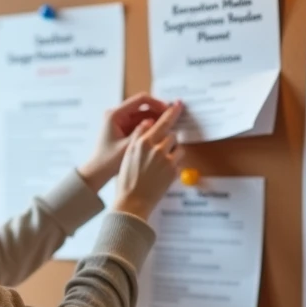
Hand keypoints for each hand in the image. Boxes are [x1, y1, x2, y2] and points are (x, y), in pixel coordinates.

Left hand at [77, 93, 169, 190]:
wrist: (97, 172)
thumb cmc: (108, 161)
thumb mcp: (127, 147)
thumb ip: (141, 133)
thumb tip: (157, 122)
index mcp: (115, 115)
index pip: (140, 100)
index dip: (157, 103)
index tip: (169, 110)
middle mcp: (117, 114)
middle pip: (143, 107)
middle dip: (159, 111)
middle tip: (175, 116)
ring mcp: (121, 122)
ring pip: (144, 116)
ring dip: (157, 119)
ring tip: (172, 124)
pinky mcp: (124, 129)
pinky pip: (141, 124)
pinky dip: (151, 127)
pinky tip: (163, 132)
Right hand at [113, 102, 185, 219]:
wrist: (132, 202)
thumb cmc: (127, 179)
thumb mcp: (127, 154)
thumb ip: (138, 136)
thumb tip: (148, 122)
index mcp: (143, 142)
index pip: (162, 122)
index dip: (171, 112)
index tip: (178, 104)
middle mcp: (156, 148)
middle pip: (171, 134)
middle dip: (168, 140)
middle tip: (160, 150)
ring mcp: (166, 160)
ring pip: (177, 147)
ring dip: (172, 151)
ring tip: (160, 163)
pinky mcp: (173, 171)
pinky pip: (178, 161)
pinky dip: (173, 164)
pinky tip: (162, 172)